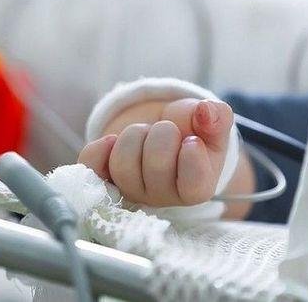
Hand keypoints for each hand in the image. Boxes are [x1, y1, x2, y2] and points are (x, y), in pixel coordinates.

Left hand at [78, 98, 233, 206]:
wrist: (161, 135)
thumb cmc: (190, 132)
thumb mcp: (209, 124)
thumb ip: (216, 117)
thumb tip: (205, 111)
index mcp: (195, 189)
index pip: (194, 182)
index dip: (191, 155)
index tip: (192, 140)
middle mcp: (161, 197)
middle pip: (156, 166)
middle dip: (161, 134)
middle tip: (166, 131)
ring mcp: (130, 191)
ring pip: (123, 165)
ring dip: (134, 136)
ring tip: (145, 133)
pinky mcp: (103, 180)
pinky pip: (91, 169)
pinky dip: (98, 150)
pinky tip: (111, 141)